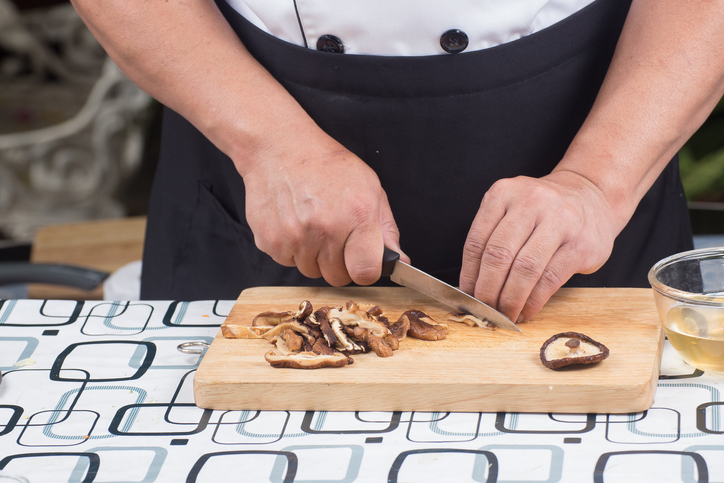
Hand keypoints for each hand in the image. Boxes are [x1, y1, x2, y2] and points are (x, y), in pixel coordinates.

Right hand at [241, 137, 407, 286]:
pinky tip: (295, 224)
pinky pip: (288, 262)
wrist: (279, 148)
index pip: (366, 273)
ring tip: (313, 225)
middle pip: (338, 277)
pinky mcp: (271, 241)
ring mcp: (295, 237)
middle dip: (340, 263)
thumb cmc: (325, 164)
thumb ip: (386, 228)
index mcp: (356, 215)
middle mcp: (325, 229)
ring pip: (311, 271)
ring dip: (314, 257)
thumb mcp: (369, 187)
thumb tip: (400, 259)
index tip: (362, 261)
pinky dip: (292, 249)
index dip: (366, 270)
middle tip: (335, 235)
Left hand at [459, 171, 617, 321]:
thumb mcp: (511, 209)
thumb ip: (492, 238)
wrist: (592, 194)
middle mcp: (531, 202)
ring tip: (504, 314)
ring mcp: (560, 221)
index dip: (469, 275)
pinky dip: (533, 301)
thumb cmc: (543, 210)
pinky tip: (526, 310)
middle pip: (498, 256)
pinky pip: (550, 279)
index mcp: (504, 193)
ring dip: (510, 300)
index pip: (477, 242)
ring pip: (524, 269)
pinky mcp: (581, 245)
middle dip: (487, 291)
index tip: (467, 295)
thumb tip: (472, 286)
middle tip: (484, 310)